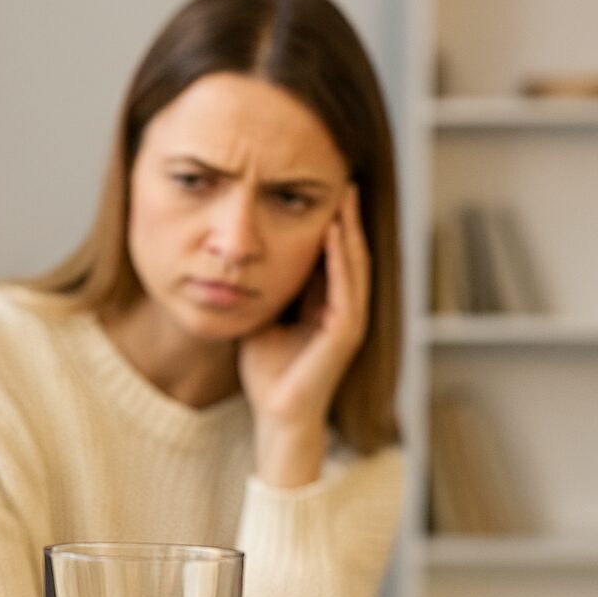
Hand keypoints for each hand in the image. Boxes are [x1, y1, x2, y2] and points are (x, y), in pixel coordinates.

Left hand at [239, 185, 369, 485]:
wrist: (277, 416)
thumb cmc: (267, 376)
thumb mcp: (260, 321)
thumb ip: (262, 293)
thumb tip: (243, 264)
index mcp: (325, 306)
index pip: (331, 257)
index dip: (328, 225)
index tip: (318, 192)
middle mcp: (344, 309)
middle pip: (349, 253)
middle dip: (346, 217)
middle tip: (343, 179)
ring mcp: (349, 320)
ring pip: (354, 264)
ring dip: (350, 229)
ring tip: (345, 195)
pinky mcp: (346, 332)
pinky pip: (346, 287)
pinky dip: (341, 259)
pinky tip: (335, 233)